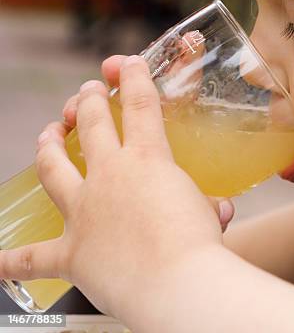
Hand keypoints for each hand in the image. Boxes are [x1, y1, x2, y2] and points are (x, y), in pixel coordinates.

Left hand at [0, 56, 230, 316]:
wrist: (178, 282)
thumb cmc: (199, 246)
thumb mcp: (207, 214)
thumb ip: (206, 205)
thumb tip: (219, 210)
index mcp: (148, 161)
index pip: (140, 105)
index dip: (133, 79)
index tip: (127, 65)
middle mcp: (110, 176)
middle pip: (92, 124)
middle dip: (89, 101)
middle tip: (88, 91)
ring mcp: (83, 211)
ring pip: (53, 167)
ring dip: (47, 145)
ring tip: (48, 132)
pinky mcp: (70, 251)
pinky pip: (32, 257)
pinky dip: (12, 260)